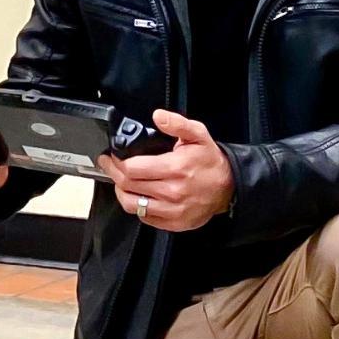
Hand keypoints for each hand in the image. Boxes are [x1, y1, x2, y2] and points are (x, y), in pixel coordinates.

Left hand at [100, 109, 233, 231]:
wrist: (229, 186)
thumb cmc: (210, 161)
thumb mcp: (198, 135)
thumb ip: (177, 123)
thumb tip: (158, 116)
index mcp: (175, 168)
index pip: (132, 169)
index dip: (116, 162)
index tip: (112, 156)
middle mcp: (172, 191)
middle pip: (127, 186)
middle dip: (114, 174)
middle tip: (110, 165)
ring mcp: (172, 210)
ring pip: (131, 205)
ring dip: (121, 192)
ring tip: (120, 181)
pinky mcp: (173, 223)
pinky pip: (144, 217)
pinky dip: (136, 207)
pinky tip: (138, 195)